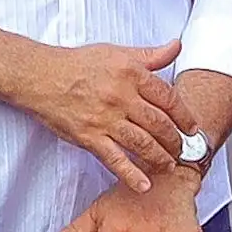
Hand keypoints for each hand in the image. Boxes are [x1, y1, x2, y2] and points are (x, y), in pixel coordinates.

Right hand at [11, 36, 190, 191]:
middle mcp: (121, 97)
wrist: (39, 77)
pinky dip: (131, 174)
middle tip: (183, 150)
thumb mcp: (117, 52)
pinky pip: (115, 159)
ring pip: (142, 143)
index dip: (184, 115)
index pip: (168, 98)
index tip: (192, 128)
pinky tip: (144, 185)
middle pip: (159, 124)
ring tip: (169, 166)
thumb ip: (150, 55)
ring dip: (160, 158)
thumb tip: (176, 46)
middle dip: (175, 141)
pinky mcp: (89, 137)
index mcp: (131, 75)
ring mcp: (105, 119)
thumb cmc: (76, 64)